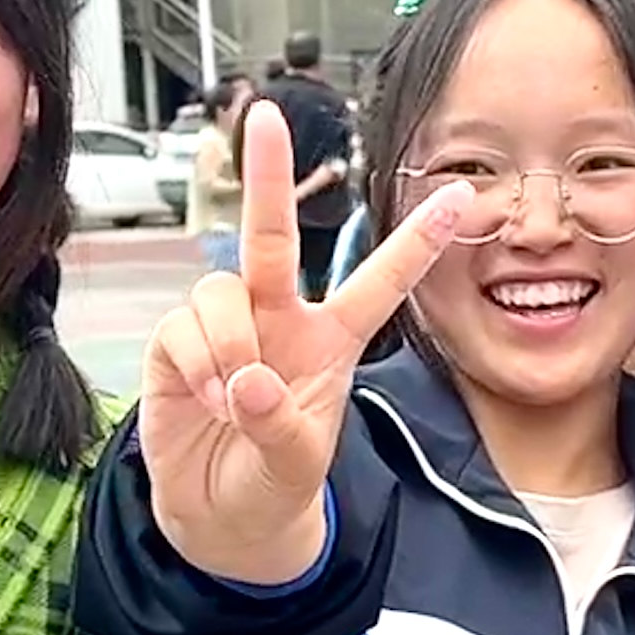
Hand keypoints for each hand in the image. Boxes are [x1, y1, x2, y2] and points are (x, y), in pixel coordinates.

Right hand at [135, 104, 462, 586]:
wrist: (217, 517)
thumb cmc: (272, 484)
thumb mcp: (294, 468)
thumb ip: (281, 429)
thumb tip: (250, 383)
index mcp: (332, 341)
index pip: (380, 283)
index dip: (417, 241)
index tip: (459, 194)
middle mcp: (278, 319)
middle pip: (269, 238)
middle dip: (267, 176)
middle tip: (266, 117)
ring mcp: (225, 327)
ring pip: (219, 291)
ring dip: (227, 346)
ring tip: (233, 401)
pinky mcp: (176, 343)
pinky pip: (182, 328)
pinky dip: (197, 364)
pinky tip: (207, 399)